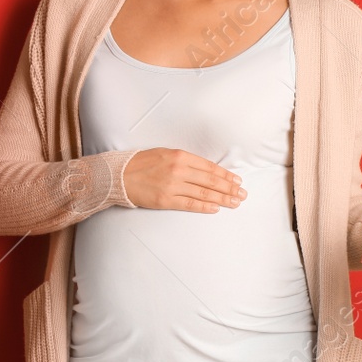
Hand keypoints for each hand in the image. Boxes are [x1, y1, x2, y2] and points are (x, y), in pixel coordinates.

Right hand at [123, 148, 245, 212]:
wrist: (119, 175)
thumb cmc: (141, 163)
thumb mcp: (164, 153)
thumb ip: (184, 161)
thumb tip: (205, 171)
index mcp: (179, 155)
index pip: (209, 167)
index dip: (225, 175)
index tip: (237, 181)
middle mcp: (178, 169)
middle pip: (210, 180)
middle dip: (229, 188)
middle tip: (242, 194)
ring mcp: (172, 186)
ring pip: (204, 193)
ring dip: (222, 198)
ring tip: (235, 202)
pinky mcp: (165, 200)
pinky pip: (190, 204)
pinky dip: (205, 206)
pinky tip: (216, 208)